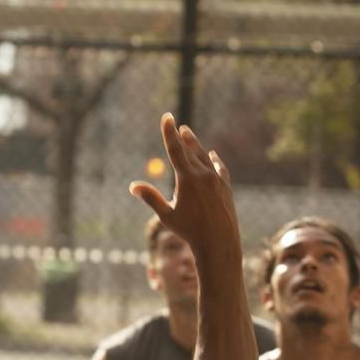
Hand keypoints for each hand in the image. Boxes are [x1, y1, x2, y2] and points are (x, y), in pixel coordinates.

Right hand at [129, 115, 239, 260]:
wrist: (220, 243)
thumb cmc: (189, 231)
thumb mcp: (167, 216)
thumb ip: (151, 198)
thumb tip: (133, 186)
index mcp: (187, 178)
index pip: (175, 149)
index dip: (169, 132)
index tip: (167, 116)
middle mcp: (203, 175)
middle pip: (190, 150)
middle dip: (181, 136)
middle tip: (176, 123)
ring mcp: (216, 180)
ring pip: (204, 157)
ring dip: (195, 145)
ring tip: (188, 133)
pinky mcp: (225, 187)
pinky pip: (219, 169)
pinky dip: (215, 160)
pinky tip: (212, 155)